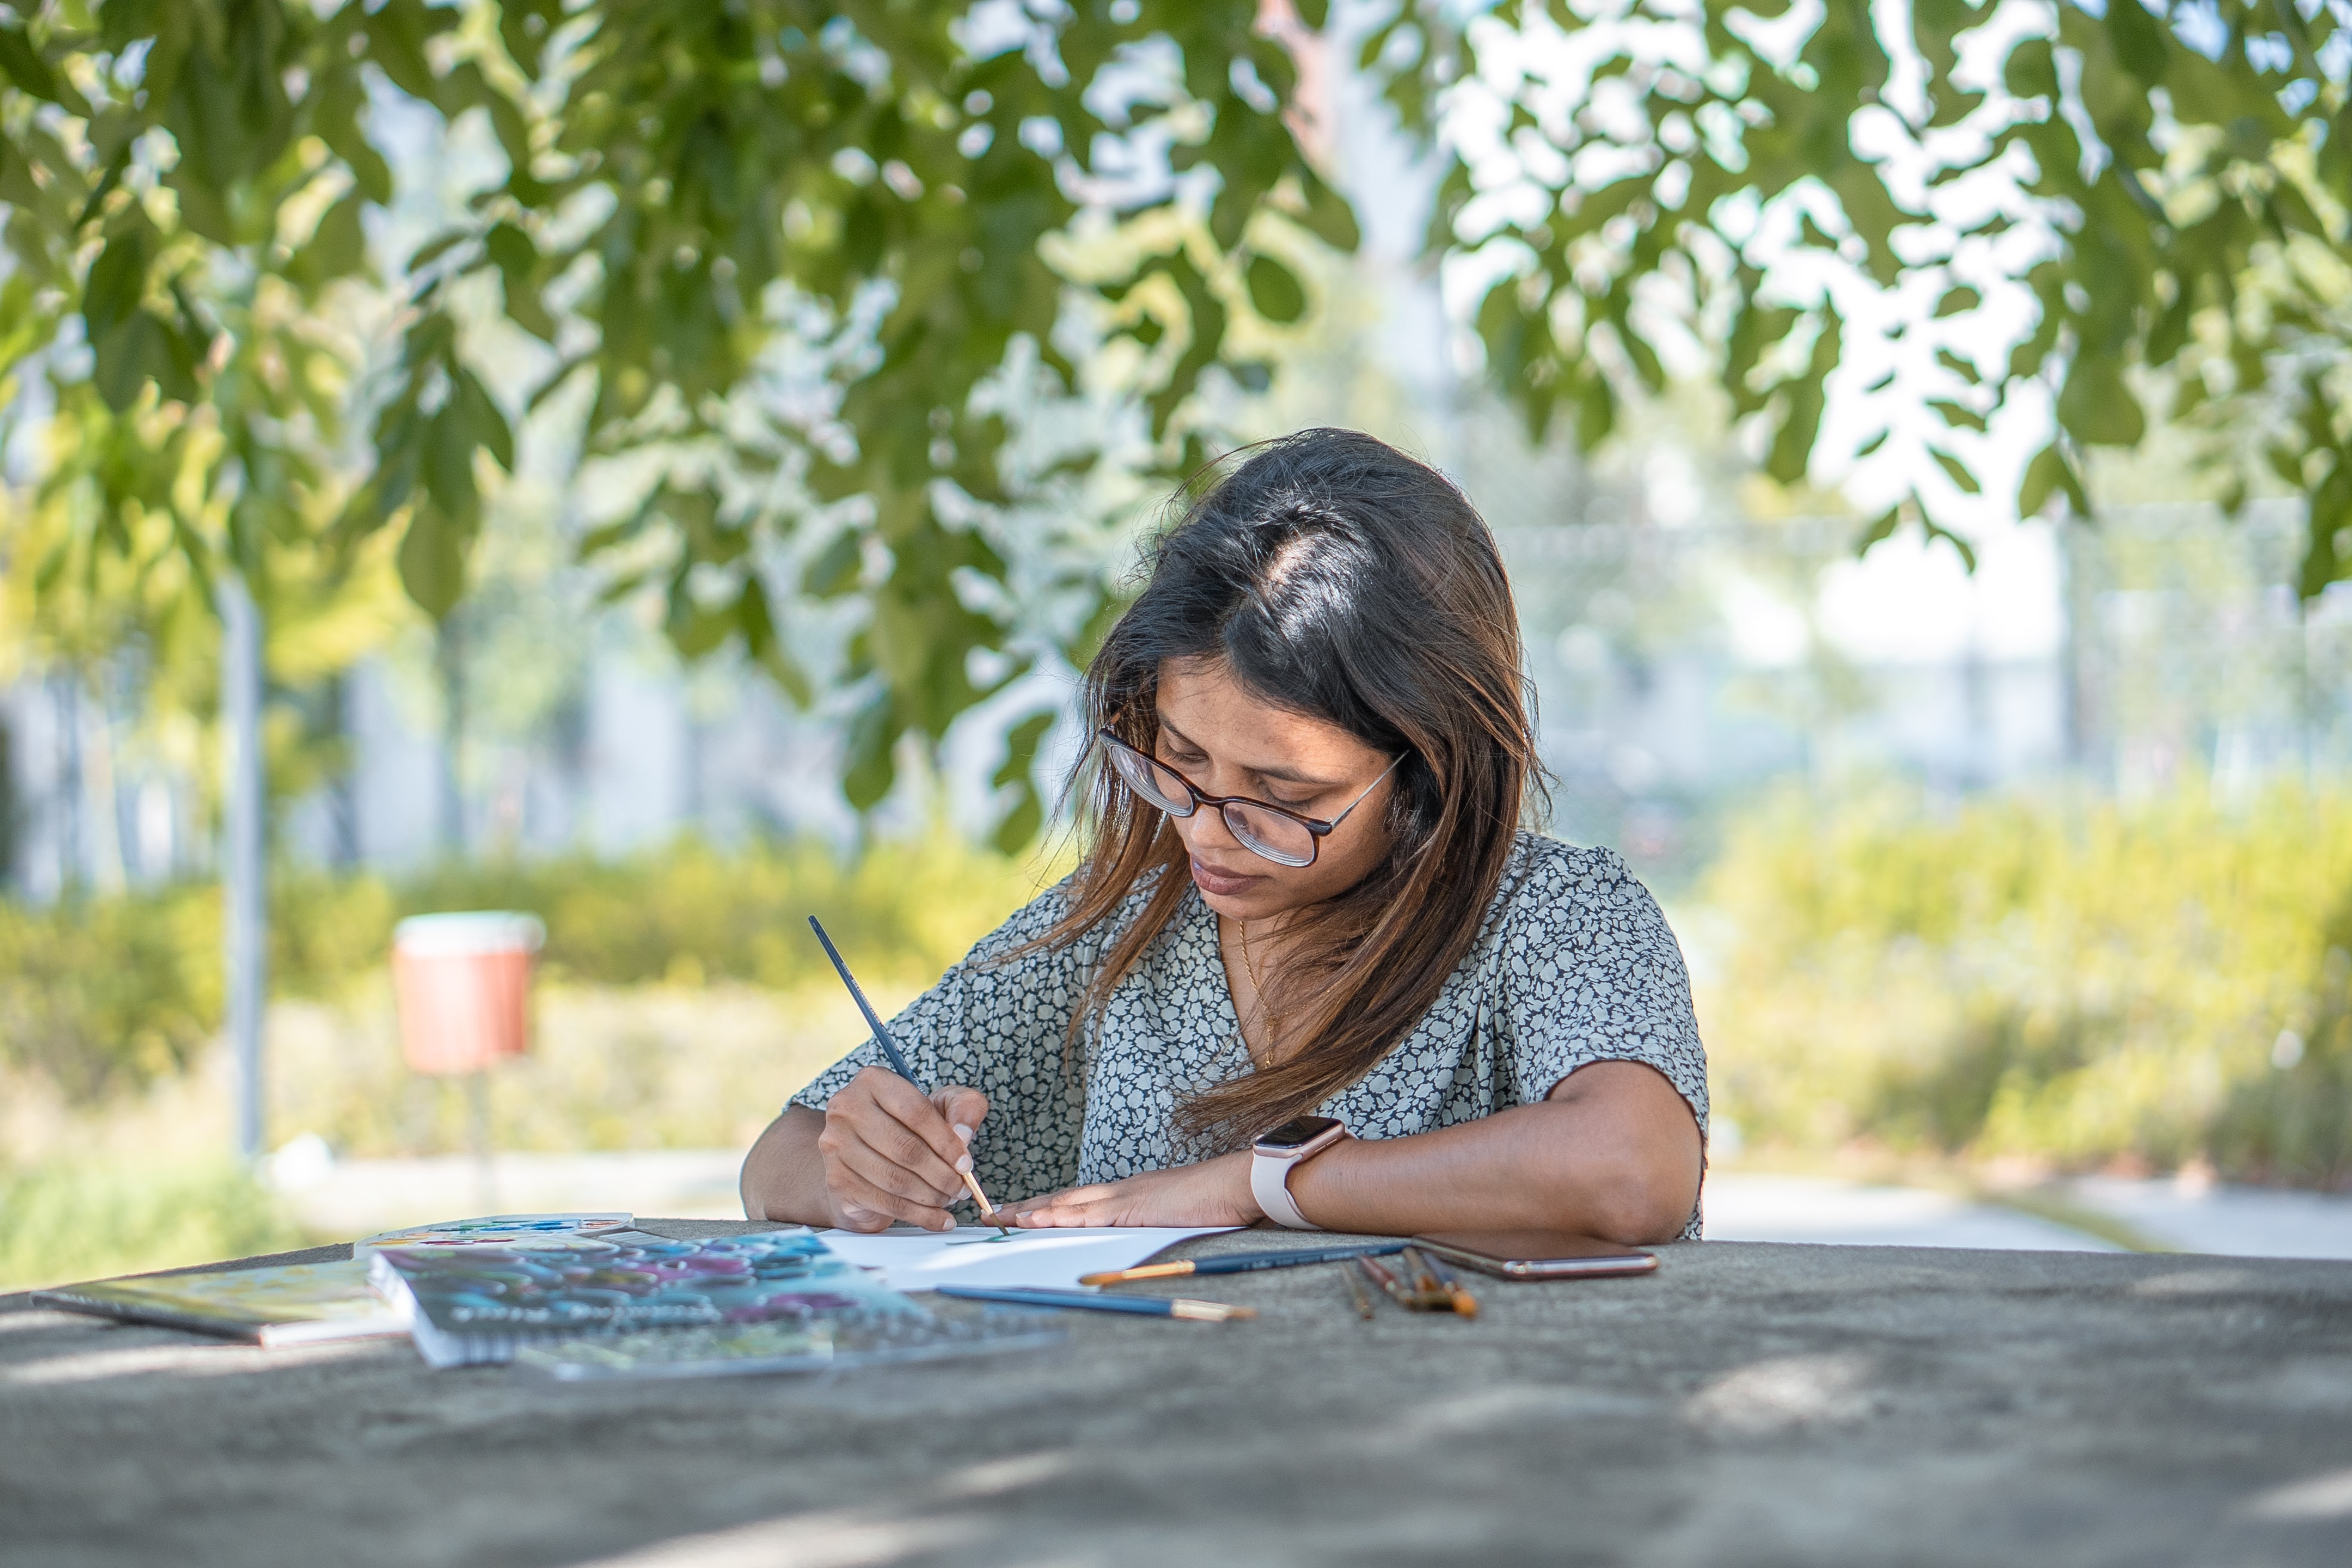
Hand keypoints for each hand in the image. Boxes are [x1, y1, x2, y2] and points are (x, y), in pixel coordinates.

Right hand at [815, 1067, 988, 1232]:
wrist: (865, 1159)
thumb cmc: (908, 1127)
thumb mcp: (942, 1105)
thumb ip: (964, 1107)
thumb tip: (963, 1135)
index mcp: (872, 1081)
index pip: (915, 1112)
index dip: (946, 1141)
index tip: (966, 1164)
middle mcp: (846, 1110)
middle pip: (905, 1148)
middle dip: (942, 1174)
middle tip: (961, 1188)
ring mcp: (836, 1147)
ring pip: (895, 1179)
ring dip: (931, 1196)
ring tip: (950, 1200)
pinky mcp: (837, 1181)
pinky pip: (886, 1203)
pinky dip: (919, 1216)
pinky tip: (938, 1219)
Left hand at [1002, 1151, 1260, 1228]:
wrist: (1238, 1184)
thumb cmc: (1214, 1203)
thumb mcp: (1173, 1221)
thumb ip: (1150, 1229)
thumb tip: (1132, 1247)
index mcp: (1127, 1196)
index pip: (1076, 1202)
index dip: (1044, 1208)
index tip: (1016, 1215)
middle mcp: (1118, 1192)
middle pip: (1061, 1200)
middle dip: (1024, 1209)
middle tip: (989, 1216)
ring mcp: (1123, 1197)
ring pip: (1066, 1204)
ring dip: (1029, 1212)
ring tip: (996, 1218)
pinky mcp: (1132, 1207)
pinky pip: (1086, 1214)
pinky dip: (1056, 1217)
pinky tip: (1033, 1221)